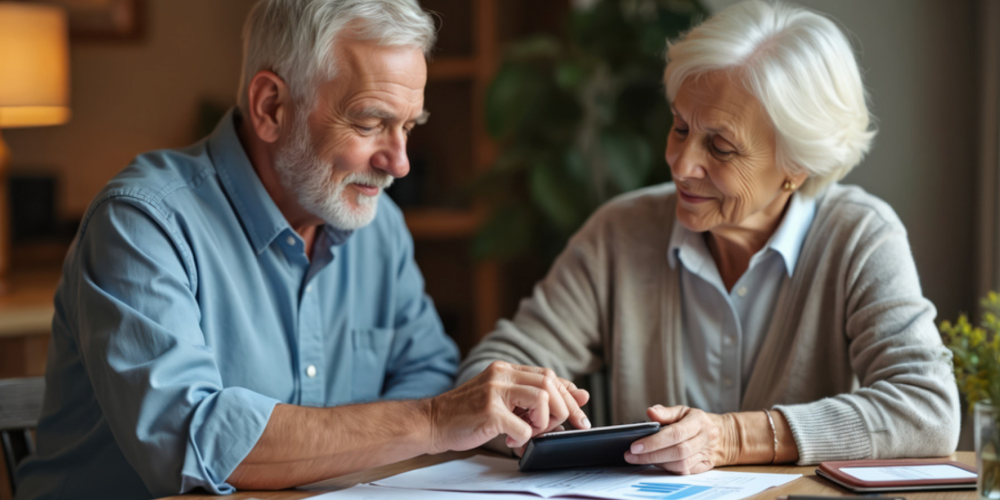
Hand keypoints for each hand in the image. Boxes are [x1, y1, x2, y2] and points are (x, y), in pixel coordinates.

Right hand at [427, 361, 589, 453]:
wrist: (432, 422)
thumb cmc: (467, 414)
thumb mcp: (503, 400)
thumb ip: (534, 397)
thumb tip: (581, 395)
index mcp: (506, 370)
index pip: (549, 375)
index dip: (569, 395)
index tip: (580, 415)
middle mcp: (501, 375)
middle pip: (550, 383)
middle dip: (564, 409)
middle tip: (559, 427)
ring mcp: (494, 391)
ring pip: (542, 399)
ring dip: (544, 422)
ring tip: (530, 432)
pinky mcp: (489, 411)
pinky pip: (523, 426)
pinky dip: (524, 438)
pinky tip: (511, 441)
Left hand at [624, 405, 736, 473]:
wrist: (723, 436)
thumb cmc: (696, 421)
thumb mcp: (683, 411)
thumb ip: (666, 412)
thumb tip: (650, 412)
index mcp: (698, 421)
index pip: (675, 433)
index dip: (654, 441)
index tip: (635, 446)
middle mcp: (704, 438)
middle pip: (677, 451)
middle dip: (651, 455)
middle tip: (631, 455)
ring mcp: (706, 454)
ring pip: (681, 464)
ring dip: (659, 464)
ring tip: (641, 459)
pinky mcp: (705, 466)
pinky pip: (685, 472)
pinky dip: (669, 470)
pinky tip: (657, 464)